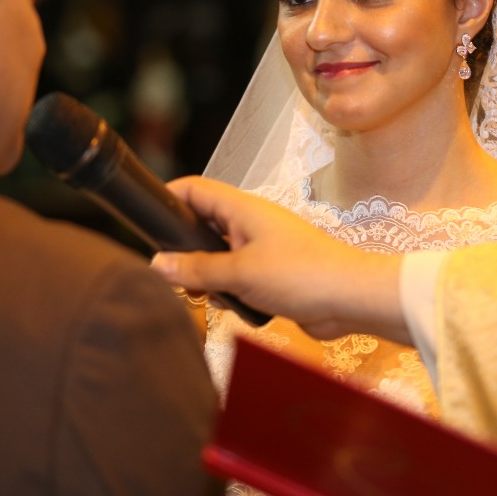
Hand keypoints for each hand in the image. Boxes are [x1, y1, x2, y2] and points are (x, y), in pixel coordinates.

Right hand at [153, 176, 408, 341]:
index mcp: (244, 209)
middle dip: (183, 246)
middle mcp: (251, 224)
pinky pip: (237, 277)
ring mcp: (263, 249)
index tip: (146, 213)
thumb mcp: (240, 273)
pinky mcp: (272, 275)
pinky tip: (228, 306)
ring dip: (206, 274)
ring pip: (218, 255)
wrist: (350, 299)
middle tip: (168, 269)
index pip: (197, 189)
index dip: (169, 196)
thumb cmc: (304, 274)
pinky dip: (227, 290)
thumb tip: (159, 263)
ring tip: (200, 293)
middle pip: (204, 224)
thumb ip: (197, 269)